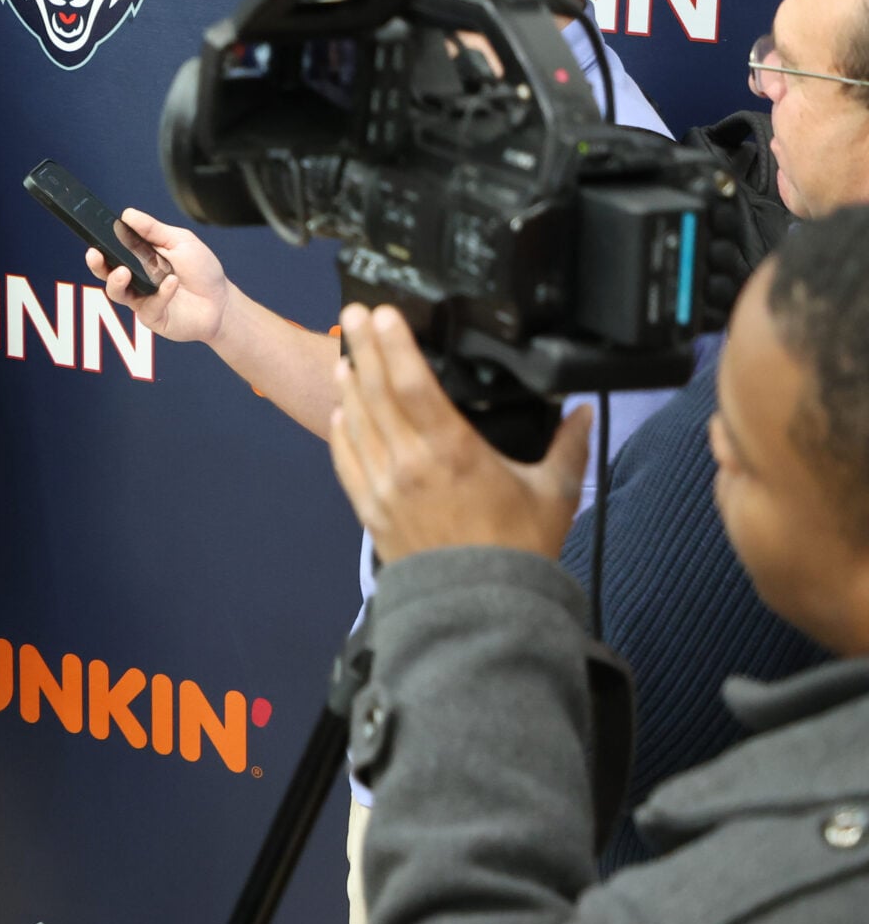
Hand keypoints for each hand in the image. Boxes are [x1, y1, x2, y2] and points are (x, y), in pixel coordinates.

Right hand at [86, 208, 228, 344]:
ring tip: (123, 272)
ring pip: (117, 293)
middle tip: (95, 254)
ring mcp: (142, 299)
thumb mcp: (180, 241)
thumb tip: (127, 214)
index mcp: (139, 258)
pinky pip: (149, 306)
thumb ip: (154, 230)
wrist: (222, 302)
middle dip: (96, 264)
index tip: (96, 234)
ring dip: (116, 282)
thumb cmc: (201, 271)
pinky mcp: (153, 317)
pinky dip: (161, 293)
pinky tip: (172, 282)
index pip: (114, 250)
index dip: (102, 243)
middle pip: (106, 272)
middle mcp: (136, 279)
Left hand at [328, 303, 593, 563]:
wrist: (480, 610)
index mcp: (455, 453)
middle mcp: (411, 464)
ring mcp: (385, 487)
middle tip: (351, 313)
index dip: (396, 345)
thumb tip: (581, 412)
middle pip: (378, 393)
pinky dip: (342, 431)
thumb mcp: (554, 494)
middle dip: (363, 348)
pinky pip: (347, 461)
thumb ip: (568, 448)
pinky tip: (342, 410)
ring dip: (351, 384)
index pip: (415, 385)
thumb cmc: (517, 554)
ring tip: (346, 353)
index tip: (383, 315)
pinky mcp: (371, 510)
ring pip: (358, 422)